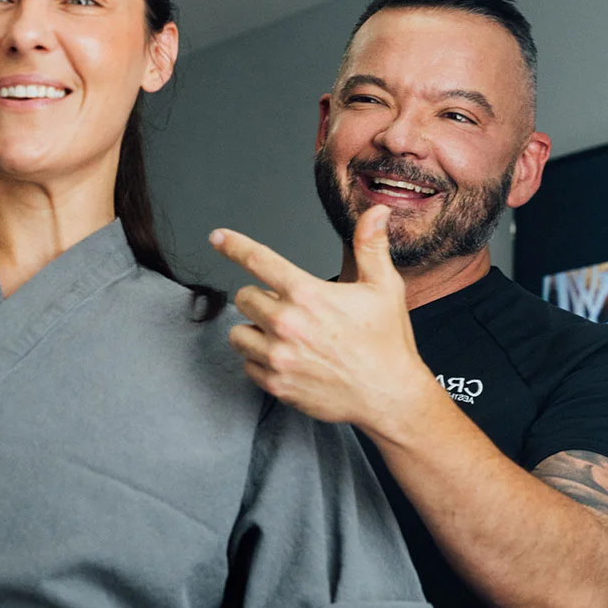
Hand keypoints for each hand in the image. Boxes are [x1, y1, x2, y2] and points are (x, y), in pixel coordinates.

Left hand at [209, 206, 432, 432]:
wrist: (389, 396)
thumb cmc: (386, 342)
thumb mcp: (384, 288)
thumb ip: (370, 246)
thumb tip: (376, 211)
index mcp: (307, 295)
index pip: (258, 260)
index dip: (233, 245)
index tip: (218, 238)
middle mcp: (286, 324)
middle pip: (243, 298)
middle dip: (261, 299)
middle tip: (291, 310)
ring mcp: (278, 357)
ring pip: (238, 333)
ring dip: (254, 330)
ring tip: (284, 335)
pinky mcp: (275, 384)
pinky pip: (247, 364)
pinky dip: (260, 361)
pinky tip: (287, 359)